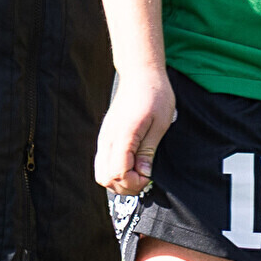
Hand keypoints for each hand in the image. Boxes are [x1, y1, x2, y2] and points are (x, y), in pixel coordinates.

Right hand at [96, 66, 177, 198]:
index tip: (149, 177)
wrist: (140, 75)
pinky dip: (114, 171)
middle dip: (125, 186)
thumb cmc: (155, 95)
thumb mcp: (160, 124)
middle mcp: (108, 138)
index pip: (118, 173)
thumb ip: (149, 150)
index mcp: (123, 135)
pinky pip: (102, 163)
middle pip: (105, 178)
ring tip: (138, 173)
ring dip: (119, 181)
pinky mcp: (105, 137)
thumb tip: (144, 174)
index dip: (134, 182)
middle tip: (145, 179)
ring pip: (100, 173)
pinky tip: (132, 165)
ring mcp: (104, 138)